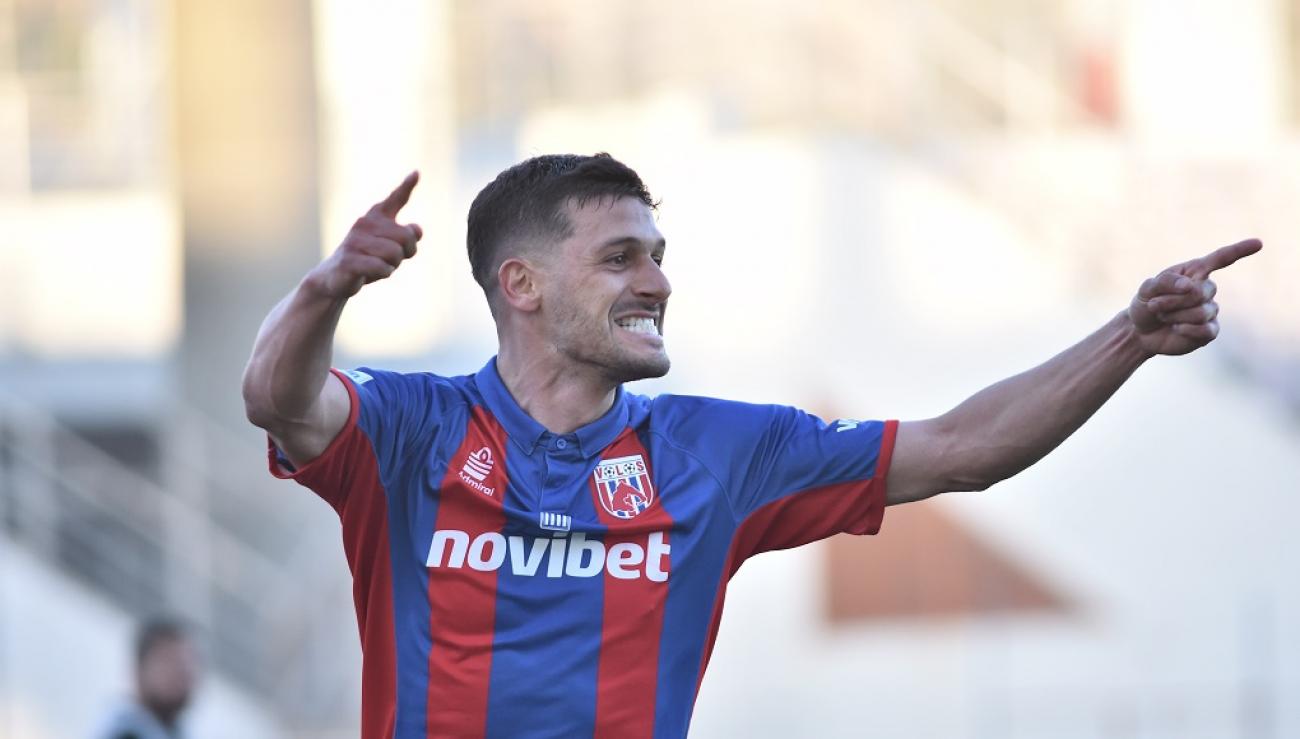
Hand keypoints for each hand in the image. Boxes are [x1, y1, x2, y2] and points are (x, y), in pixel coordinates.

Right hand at [309, 171, 422, 298]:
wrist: (333, 279)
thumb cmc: (365, 260)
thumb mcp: (389, 248)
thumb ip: (405, 236)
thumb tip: (416, 229)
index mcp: (374, 218)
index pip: (394, 200)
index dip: (406, 187)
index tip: (417, 173)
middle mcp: (364, 224)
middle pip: (407, 236)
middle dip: (405, 253)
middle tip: (388, 259)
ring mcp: (355, 240)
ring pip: (396, 254)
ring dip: (392, 265)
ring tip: (376, 265)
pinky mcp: (349, 259)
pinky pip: (383, 267)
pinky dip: (383, 273)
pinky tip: (370, 274)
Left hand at [1128, 238, 1261, 355]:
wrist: (1141, 331)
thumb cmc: (1146, 304)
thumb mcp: (1146, 289)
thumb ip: (1165, 282)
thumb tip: (1190, 285)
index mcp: (1194, 272)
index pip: (1220, 259)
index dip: (1239, 251)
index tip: (1258, 243)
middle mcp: (1206, 289)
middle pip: (1200, 292)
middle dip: (1172, 301)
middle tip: (1155, 305)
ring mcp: (1210, 310)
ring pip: (1200, 312)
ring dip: (1174, 315)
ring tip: (1163, 316)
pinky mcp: (1209, 331)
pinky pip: (1204, 329)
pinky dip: (1185, 330)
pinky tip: (1176, 328)